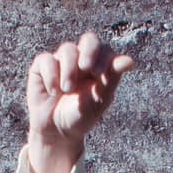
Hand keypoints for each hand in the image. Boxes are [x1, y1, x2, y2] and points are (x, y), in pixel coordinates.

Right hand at [24, 31, 136, 172]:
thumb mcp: (99, 99)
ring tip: (67, 90)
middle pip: (89, 40)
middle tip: (86, 68)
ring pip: (67, 49)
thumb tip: (129, 61)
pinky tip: (53, 92)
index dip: (102, 57)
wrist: (58, 133)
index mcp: (98, 65)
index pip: (104, 50)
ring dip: (68, 70)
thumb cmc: (81, 116)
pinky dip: (51, 75)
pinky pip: (46, 60)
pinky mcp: (42, 67)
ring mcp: (61, 61)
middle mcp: (81, 58)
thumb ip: (112, 79)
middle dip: (88, 52)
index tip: (99, 74)